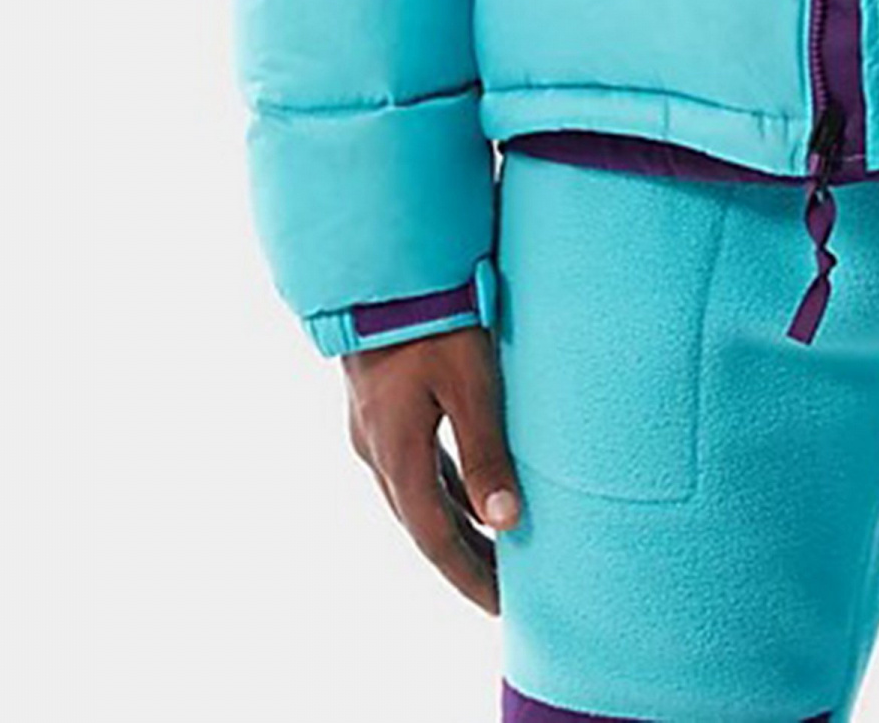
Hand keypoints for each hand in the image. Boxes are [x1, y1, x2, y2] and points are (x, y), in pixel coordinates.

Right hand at [343, 324, 521, 611]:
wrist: (380, 271)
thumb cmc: (433, 320)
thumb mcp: (470, 383)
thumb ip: (486, 452)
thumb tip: (506, 521)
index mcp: (397, 456)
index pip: (437, 539)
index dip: (469, 576)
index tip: (502, 608)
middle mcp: (376, 452)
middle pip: (422, 525)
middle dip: (462, 561)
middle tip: (503, 590)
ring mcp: (372, 430)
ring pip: (415, 497)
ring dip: (451, 526)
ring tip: (491, 550)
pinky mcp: (378, 408)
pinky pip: (412, 466)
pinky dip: (441, 489)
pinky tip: (465, 490)